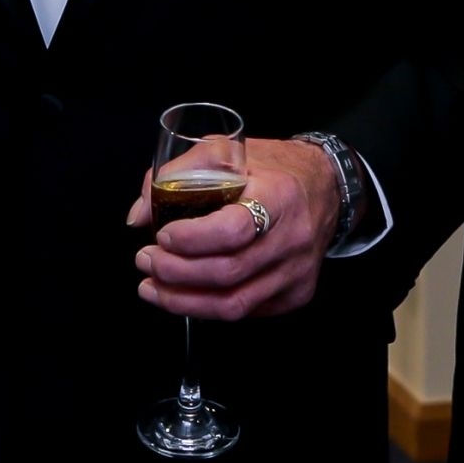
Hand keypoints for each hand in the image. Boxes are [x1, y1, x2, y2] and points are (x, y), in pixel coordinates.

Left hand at [128, 136, 339, 320]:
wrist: (325, 187)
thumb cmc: (269, 167)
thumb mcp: (224, 151)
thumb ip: (176, 175)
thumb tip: (138, 217)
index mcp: (279, 196)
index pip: (233, 230)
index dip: (191, 239)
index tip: (162, 235)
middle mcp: (293, 238)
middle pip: (228, 273)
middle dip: (176, 273)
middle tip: (145, 261)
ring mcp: (298, 272)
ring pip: (235, 304)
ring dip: (184, 301)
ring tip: (152, 287)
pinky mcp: (297, 294)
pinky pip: (247, 312)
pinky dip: (208, 307)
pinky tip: (186, 294)